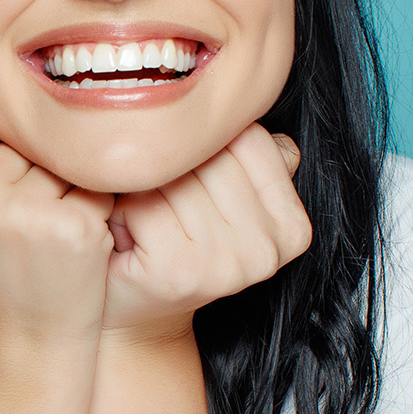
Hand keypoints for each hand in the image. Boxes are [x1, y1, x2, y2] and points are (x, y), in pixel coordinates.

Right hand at [0, 83, 116, 361]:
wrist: (21, 347)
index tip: (0, 192)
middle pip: (18, 137)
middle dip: (30, 166)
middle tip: (25, 220)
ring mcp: (21, 215)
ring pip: (57, 155)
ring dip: (63, 182)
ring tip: (47, 228)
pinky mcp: (71, 229)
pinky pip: (94, 181)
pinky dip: (95, 203)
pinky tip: (76, 237)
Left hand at [100, 123, 310, 344]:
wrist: (131, 313)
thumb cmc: (168, 242)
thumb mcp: (219, 197)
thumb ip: (245, 154)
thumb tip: (251, 100)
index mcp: (293, 226)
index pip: (247, 139)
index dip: (200, 146)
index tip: (186, 177)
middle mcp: (270, 249)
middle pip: (209, 156)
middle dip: (169, 165)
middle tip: (152, 197)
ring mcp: (230, 264)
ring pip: (174, 176)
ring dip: (140, 186)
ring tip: (137, 213)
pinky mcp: (181, 271)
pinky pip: (143, 202)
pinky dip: (119, 208)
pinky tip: (122, 230)